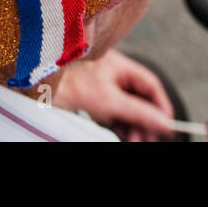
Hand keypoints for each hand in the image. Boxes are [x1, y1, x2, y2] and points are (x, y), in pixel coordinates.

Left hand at [52, 49, 174, 140]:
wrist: (39, 91)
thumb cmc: (69, 85)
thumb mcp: (110, 101)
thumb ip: (139, 112)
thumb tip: (164, 121)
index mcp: (118, 65)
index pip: (149, 83)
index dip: (161, 104)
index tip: (168, 124)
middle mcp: (111, 75)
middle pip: (139, 99)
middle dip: (147, 120)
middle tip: (150, 138)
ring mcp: (101, 88)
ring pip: (127, 110)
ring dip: (134, 127)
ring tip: (136, 141)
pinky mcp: (92, 102)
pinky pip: (114, 115)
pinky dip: (121, 127)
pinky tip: (124, 137)